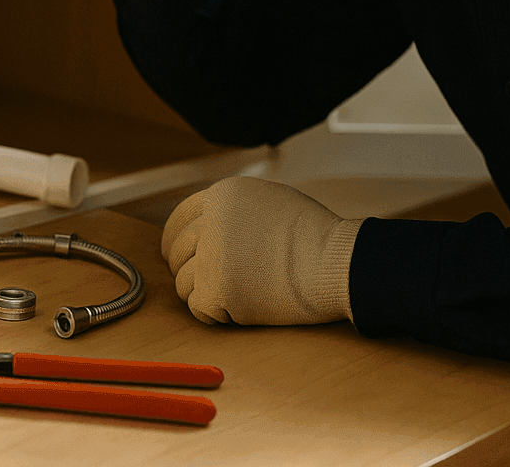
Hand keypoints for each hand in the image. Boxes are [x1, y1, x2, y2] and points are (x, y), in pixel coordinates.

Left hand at [161, 176, 361, 325]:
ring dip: (203, 293)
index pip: (179, 219)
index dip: (175, 241)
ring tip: (234, 297)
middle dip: (185, 269)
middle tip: (204, 283)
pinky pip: (199, 308)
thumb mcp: (269, 200)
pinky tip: (240, 309)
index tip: (176, 255)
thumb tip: (210, 223)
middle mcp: (209, 222)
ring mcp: (210, 256)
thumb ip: (235, 208)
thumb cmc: (314, 236)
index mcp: (221, 196)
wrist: (335, 263)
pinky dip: (215, 314)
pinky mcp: (216, 290)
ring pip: (184, 282)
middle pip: (176, 252)